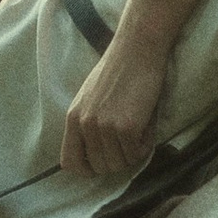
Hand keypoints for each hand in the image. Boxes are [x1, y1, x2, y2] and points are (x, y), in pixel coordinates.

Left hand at [61, 27, 169, 180]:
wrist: (138, 48)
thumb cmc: (118, 70)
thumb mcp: (90, 98)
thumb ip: (87, 124)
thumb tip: (97, 152)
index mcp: (72, 118)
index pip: (70, 162)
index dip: (88, 168)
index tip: (104, 161)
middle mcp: (85, 124)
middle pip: (100, 167)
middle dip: (118, 161)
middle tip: (130, 144)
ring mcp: (105, 127)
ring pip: (119, 164)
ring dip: (133, 154)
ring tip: (139, 132)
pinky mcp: (127, 127)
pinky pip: (136, 154)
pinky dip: (145, 147)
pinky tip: (147, 128)